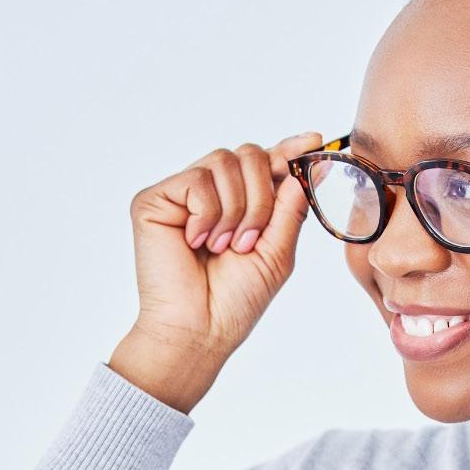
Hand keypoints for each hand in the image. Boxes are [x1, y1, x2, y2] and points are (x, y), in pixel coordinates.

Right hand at [109, 134, 321, 411]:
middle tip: (250, 239)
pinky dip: (208, 213)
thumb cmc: (234, 300)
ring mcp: (181, 194)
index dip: (289, 148)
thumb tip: (298, 168)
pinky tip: (196, 241)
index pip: (265, 163)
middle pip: (248, 155)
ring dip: (236, 210)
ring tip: (223, 246)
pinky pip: (197, 180)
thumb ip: (289, 207)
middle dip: (261, 196)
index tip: (315, 140)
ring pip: (224, 162)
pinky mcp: (154, 199)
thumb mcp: (277, 251)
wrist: (200, 329)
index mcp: (240, 204)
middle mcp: (209, 193)